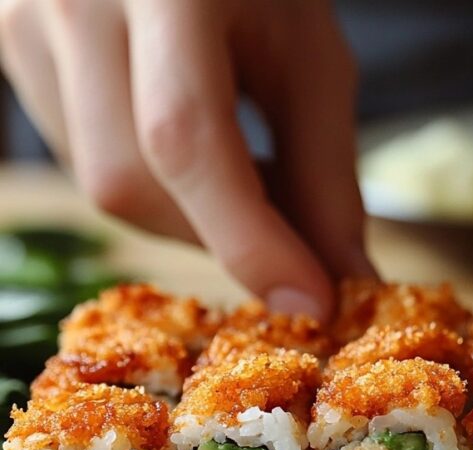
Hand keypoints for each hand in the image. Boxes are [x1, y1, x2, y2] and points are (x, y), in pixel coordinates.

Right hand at [0, 0, 374, 319]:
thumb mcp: (311, 57)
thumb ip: (327, 172)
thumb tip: (345, 277)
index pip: (186, 136)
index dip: (249, 237)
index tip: (310, 303)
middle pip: (129, 178)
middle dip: (222, 234)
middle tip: (292, 236)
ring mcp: (21, 22)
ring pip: (101, 184)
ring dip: (190, 216)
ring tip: (248, 177)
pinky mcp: (9, 48)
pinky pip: (83, 160)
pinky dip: (153, 187)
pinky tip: (193, 155)